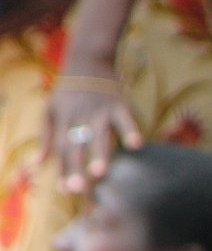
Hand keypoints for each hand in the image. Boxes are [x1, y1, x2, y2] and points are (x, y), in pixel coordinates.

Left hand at [45, 74, 139, 195]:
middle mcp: (78, 117)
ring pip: (98, 135)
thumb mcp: (50, 110)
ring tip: (100, 173)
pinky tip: (135, 145)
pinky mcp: (118, 103)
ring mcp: (99, 110)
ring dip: (99, 153)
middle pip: (77, 145)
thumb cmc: (69, 90)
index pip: (61, 149)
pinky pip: (125, 119)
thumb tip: (36, 164)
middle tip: (78, 189)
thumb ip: (45, 137)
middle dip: (77, 167)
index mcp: (61, 120)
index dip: (63, 170)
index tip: (66, 191)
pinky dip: (130, 130)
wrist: (87, 59)